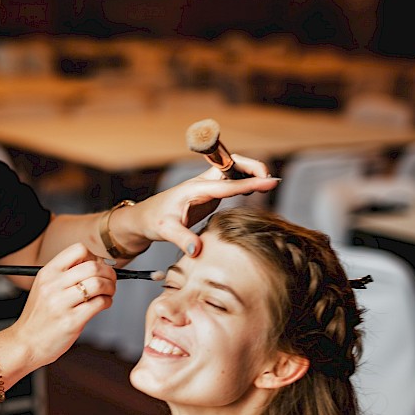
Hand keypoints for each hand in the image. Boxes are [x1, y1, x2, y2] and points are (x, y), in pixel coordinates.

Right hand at [8, 243, 115, 366]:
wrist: (25, 343)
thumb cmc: (38, 317)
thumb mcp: (44, 287)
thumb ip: (65, 275)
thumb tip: (97, 265)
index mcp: (47, 273)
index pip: (78, 250)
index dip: (94, 256)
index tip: (97, 266)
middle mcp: (53, 286)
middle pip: (93, 266)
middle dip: (108, 272)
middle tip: (110, 280)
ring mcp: (62, 304)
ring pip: (98, 284)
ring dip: (110, 287)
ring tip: (108, 293)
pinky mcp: (71, 321)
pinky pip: (99, 303)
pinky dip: (107, 301)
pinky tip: (103, 304)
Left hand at [135, 154, 278, 256]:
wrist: (144, 218)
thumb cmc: (153, 222)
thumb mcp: (164, 231)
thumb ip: (181, 238)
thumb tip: (196, 250)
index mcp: (195, 189)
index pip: (228, 184)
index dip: (250, 183)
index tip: (270, 182)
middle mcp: (202, 183)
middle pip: (232, 164)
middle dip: (253, 167)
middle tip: (270, 181)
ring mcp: (206, 187)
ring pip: (233, 170)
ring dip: (250, 172)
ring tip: (267, 185)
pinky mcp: (208, 194)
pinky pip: (230, 182)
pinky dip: (244, 181)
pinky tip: (253, 191)